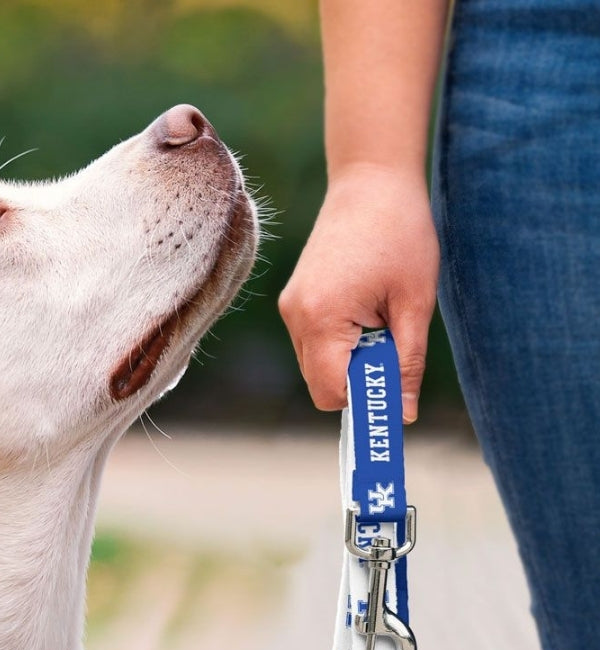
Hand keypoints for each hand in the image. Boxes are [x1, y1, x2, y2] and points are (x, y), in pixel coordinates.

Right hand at [278, 165, 439, 422]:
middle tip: (394, 350)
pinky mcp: (295, 300)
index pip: (330, 392)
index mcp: (321, 317)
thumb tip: (402, 414)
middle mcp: (295, 316)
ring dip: (351, 360)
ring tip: (381, 319)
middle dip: (358, 380)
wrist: (370, 179)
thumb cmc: (399, 233)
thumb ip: (406, 363)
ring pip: (317, 365)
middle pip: (321, 384)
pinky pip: (314, 343)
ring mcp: (291, 308)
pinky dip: (341, 343)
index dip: (362, 403)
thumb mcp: (414, 302)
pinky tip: (366, 310)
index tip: (394, 397)